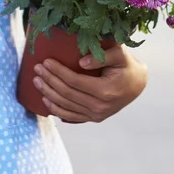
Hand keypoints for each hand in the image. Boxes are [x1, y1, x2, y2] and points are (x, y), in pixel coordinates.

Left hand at [33, 45, 147, 122]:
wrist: (137, 84)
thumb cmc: (126, 65)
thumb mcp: (120, 55)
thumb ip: (102, 56)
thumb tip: (81, 62)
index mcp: (106, 91)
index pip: (74, 81)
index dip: (58, 72)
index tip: (45, 61)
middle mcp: (100, 107)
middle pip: (67, 94)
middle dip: (49, 81)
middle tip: (36, 69)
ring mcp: (97, 115)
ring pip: (66, 107)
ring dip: (49, 94)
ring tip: (36, 82)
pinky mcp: (94, 118)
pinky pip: (71, 117)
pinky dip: (56, 110)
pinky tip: (45, 101)